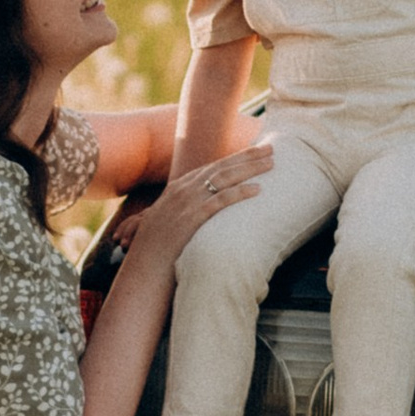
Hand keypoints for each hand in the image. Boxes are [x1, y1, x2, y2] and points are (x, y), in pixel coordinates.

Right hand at [134, 140, 272, 261]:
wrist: (143, 267)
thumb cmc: (159, 249)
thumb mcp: (170, 222)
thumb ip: (187, 211)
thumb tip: (207, 210)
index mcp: (178, 188)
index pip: (212, 167)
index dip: (235, 158)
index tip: (255, 151)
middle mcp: (183, 190)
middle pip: (221, 167)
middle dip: (247, 156)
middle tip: (270, 149)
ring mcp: (186, 203)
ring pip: (224, 178)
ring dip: (249, 169)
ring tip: (271, 163)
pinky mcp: (191, 218)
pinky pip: (220, 200)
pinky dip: (240, 192)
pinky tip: (257, 190)